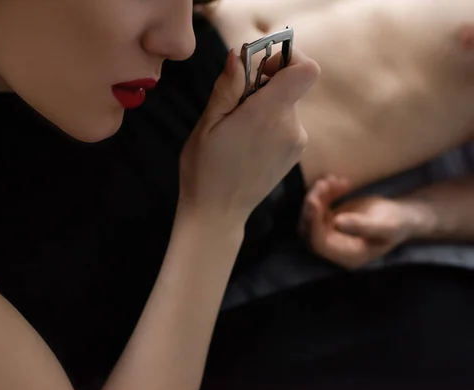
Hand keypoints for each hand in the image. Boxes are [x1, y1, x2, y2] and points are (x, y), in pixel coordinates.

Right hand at [179, 48, 319, 225]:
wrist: (217, 213)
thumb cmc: (205, 169)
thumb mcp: (207, 124)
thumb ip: (227, 87)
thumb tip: (240, 55)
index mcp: (269, 114)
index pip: (306, 70)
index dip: (287, 60)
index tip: (261, 69)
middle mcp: (291, 127)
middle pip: (291, 87)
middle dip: (264, 86)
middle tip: (234, 105)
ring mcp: (296, 143)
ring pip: (286, 106)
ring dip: (265, 107)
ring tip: (237, 130)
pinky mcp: (294, 155)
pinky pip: (286, 125)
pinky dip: (269, 124)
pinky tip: (246, 143)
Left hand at [300, 175, 413, 268]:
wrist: (400, 216)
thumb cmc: (396, 224)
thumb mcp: (384, 226)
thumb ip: (362, 226)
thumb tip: (337, 223)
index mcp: (346, 255)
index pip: (319, 244)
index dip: (312, 224)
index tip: (314, 202)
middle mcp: (333, 247)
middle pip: (309, 228)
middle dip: (312, 205)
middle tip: (323, 184)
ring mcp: (329, 233)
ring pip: (311, 215)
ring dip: (318, 195)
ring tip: (333, 179)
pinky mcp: (328, 220)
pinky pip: (318, 206)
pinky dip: (324, 192)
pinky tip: (336, 180)